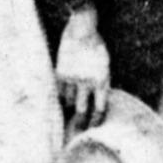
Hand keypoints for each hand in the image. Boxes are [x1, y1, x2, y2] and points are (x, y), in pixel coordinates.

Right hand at [54, 6, 110, 132]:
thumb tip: (97, 99)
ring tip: (65, 119)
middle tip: (77, 134)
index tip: (93, 129)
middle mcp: (88, 82)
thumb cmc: (97, 46)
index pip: (100, 108)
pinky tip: (56, 106)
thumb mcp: (105, 64)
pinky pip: (58, 91)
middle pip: (82, 109)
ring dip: (68, 110)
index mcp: (102, 80)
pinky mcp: (61, 73)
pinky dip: (58, 99)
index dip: (96, 121)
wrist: (83, 29)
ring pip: (68, 101)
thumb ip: (101, 82)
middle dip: (80, 123)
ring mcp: (73, 78)